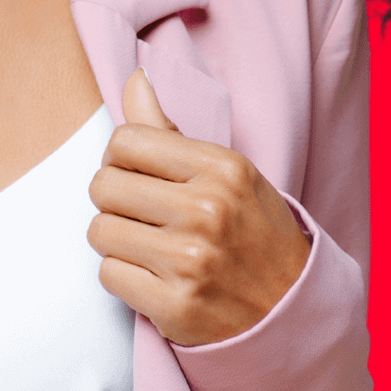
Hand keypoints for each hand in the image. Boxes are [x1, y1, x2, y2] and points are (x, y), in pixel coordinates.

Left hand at [87, 68, 310, 345]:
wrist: (291, 312)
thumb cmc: (251, 231)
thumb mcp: (226, 172)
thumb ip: (169, 130)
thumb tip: (134, 77)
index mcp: (221, 168)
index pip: (126, 140)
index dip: (120, 157)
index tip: (136, 173)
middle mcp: (207, 211)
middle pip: (103, 185)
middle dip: (113, 199)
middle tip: (139, 212)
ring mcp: (190, 261)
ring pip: (99, 231)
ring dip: (115, 239)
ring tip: (146, 244)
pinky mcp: (175, 306)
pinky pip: (108, 274)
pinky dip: (123, 275)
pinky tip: (152, 275)